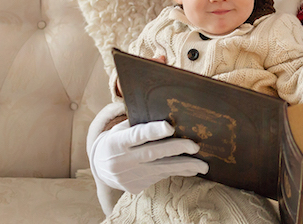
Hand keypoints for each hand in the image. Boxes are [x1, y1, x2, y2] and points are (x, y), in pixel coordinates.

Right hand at [89, 120, 208, 194]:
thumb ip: (139, 125)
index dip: (153, 131)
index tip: (170, 127)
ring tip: (202, 166)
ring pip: (160, 170)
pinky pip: (159, 177)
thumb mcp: (121, 129)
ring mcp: (129, 176)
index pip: (137, 135)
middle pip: (152, 154)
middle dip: (176, 149)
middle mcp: (122, 160)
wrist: (99, 166)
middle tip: (195, 146)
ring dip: (184, 166)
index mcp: (117, 141)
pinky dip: (175, 171)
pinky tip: (190, 169)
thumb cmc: (117, 140)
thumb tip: (169, 117)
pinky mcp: (136, 187)